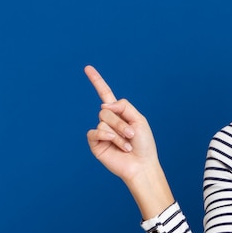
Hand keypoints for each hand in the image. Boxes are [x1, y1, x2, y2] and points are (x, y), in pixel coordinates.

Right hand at [85, 66, 173, 217]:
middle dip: (121, 122)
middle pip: (106, 110)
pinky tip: (116, 145)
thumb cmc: (144, 144)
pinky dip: (107, 137)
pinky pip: (95, 132)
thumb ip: (123, 106)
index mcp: (120, 113)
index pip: (106, 94)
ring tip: (127, 144)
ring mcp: (101, 131)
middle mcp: (109, 120)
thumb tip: (103, 105)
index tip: (87, 68)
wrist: (141, 165)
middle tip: (131, 135)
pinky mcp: (96, 143)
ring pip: (103, 121)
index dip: (97, 81)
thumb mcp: (139, 119)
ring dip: (118, 133)